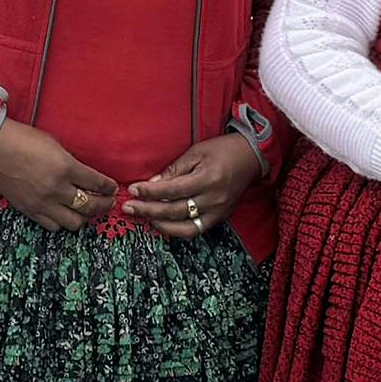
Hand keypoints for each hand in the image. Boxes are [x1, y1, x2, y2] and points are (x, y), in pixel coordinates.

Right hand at [0, 117, 116, 232]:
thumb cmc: (22, 139)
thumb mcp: (54, 145)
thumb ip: (70, 163)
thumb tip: (84, 176)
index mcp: (66, 168)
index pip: (97, 183)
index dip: (109, 188)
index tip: (112, 188)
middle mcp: (56, 189)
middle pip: (90, 207)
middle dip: (104, 205)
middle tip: (107, 202)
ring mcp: (42, 203)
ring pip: (74, 222)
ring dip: (83, 216)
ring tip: (85, 210)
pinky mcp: (29, 210)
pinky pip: (53, 226)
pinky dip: (63, 221)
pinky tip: (64, 213)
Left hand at [121, 133, 269, 238]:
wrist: (251, 158)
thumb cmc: (222, 150)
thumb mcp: (196, 152)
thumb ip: (174, 170)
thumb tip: (151, 184)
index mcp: (207, 179)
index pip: (172, 190)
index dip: (150, 192)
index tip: (133, 190)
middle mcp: (213, 199)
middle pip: (174, 211)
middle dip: (148, 210)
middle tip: (129, 207)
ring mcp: (218, 212)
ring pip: (184, 227)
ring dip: (161, 225)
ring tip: (145, 217)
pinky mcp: (220, 218)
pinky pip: (195, 230)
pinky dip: (177, 230)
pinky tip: (163, 223)